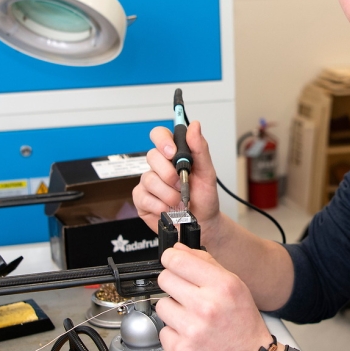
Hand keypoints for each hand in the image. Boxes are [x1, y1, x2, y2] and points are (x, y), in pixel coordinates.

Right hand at [132, 121, 221, 239]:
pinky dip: (159, 205)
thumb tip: (194, 126)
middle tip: (182, 185)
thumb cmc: (204, 198)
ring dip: (168, 193)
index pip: (159, 135)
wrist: (202, 224)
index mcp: (174, 155)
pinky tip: (168, 209)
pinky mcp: (141, 199)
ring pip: (149, 178)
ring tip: (179, 201)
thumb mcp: (208, 173)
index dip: (163, 140)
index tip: (173, 152)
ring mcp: (149, 182)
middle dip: (169, 173)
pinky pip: (143, 196)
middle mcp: (159, 166)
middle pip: (152, 156)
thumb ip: (200, 149)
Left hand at [155, 245, 271, 350]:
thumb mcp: (235, 286)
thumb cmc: (243, 325)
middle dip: (174, 285)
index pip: (178, 260)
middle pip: (164, 279)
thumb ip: (206, 263)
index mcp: (222, 286)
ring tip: (192, 320)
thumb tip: (178, 250)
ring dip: (173, 311)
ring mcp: (192, 331)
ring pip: (161, 305)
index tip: (172, 262)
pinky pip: (163, 331)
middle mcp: (207, 307)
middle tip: (188, 296)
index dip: (171, 258)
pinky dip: (174, 334)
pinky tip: (191, 337)